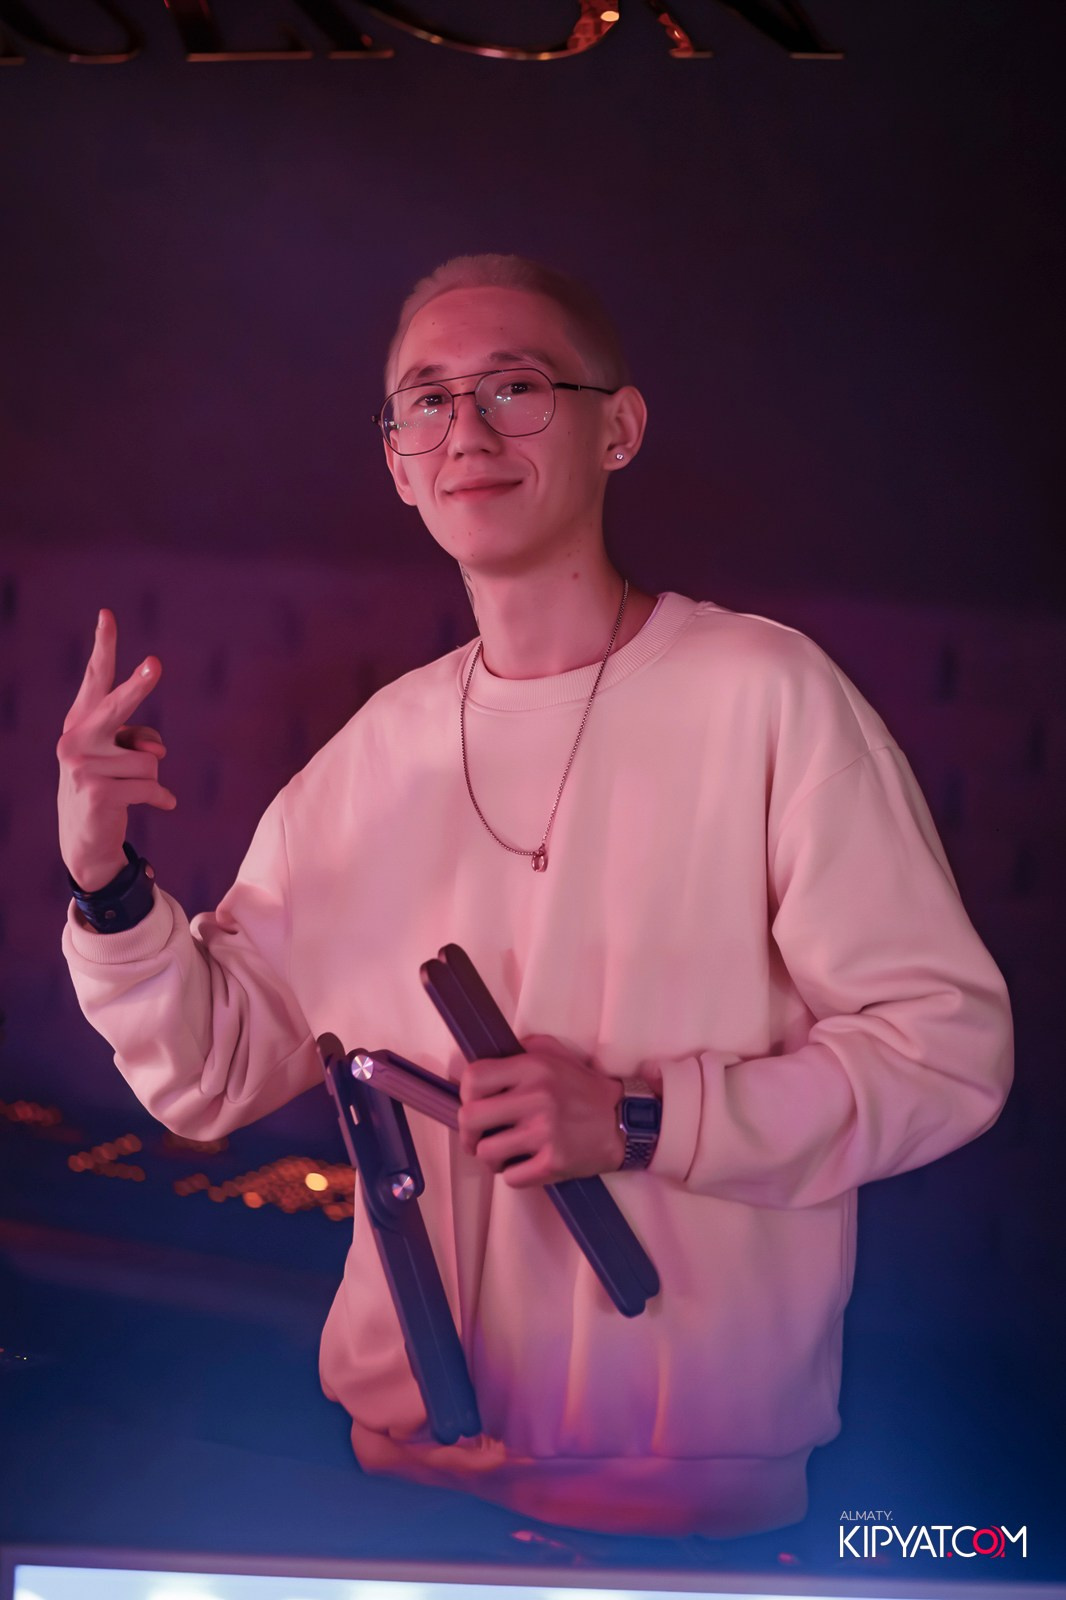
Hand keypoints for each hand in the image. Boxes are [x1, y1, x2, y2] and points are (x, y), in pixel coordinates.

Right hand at [57, 608, 175, 890]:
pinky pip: (152, 786)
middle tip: (156, 663)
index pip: (93, 679)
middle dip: (138, 686)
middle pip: (117, 706)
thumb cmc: (107, 786)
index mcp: (80, 722)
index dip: (103, 646)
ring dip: (152, 778)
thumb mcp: (118, 757)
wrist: (85, 838)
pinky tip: (156, 807)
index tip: (107, 614)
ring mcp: (83, 766)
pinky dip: (160, 799)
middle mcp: (75, 739)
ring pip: (149, 759)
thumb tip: (155, 750)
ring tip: (132, 791)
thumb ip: (137, 740)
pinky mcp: (98, 792)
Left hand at [457, 1033, 624, 1188]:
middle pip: (470, 1118)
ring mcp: (545, 1132)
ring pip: (487, 1152)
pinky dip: (514, 1175)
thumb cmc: (584, 1088)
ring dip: (491, 1157)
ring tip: (505, 1154)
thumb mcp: (556, 1054)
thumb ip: (523, 1049)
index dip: (465, 1094)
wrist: (623, 1121)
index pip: (474, 1078)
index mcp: (533, 1068)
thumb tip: (491, 1057)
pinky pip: (511, 1178)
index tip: (473, 1104)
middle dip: (468, 1132)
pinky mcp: (554, 1162)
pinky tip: (525, 1165)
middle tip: (477, 1137)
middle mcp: (537, 1097)